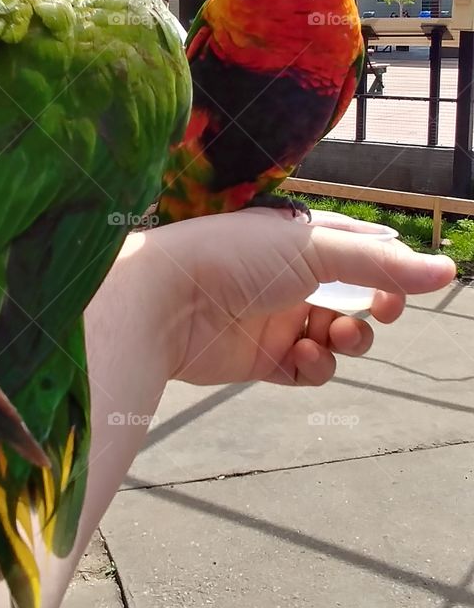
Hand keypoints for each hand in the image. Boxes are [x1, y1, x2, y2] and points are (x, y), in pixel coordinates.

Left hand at [130, 209, 454, 389]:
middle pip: (356, 298)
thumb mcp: (315, 249)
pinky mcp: (261, 358)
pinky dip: (316, 367)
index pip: (362, 249)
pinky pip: (308, 369)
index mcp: (301, 238)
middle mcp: (290, 275)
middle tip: (377, 314)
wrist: (164, 301)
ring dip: (347, 342)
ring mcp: (277, 317)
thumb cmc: (232, 256)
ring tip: (334, 337)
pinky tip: (304, 357)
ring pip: (337, 339)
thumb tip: (444, 271)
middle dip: (373, 310)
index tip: (399, 288)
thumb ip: (381, 263)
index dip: (389, 270)